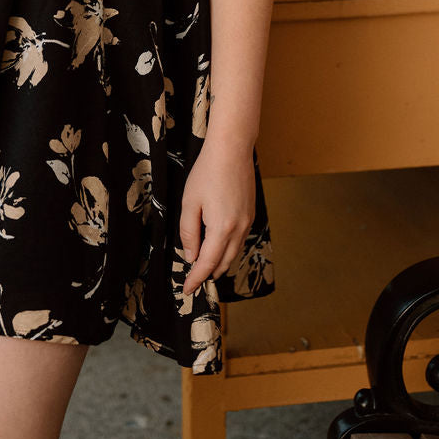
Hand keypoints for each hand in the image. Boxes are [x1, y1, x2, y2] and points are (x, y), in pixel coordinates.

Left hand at [178, 134, 256, 295]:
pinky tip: (218, 247)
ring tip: (204, 268)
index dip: (196, 279)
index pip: (207, 264)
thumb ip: (189, 232)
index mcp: (222, 229)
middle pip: (224, 263)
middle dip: (208, 274)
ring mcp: (248, 222)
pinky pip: (240, 241)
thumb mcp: (190, 202)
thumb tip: (190, 255)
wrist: (232, 149)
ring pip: (234, 254)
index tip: (187, 290)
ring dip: (219, 264)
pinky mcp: (251, 213)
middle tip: (193, 280)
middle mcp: (239, 229)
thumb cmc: (207, 172)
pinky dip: (228, 250)